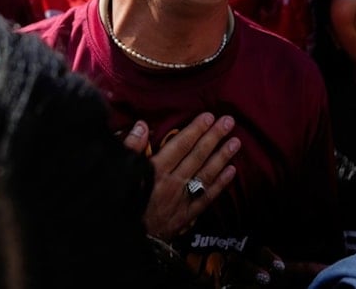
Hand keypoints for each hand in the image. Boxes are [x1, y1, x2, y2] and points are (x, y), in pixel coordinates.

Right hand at [123, 113, 240, 240]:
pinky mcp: (186, 215)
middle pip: (197, 156)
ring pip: (205, 174)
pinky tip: (232, 171)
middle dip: (214, 137)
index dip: (195, 130)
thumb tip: (141, 124)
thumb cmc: (120, 202)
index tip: (209, 116)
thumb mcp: (119, 172)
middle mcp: (172, 183)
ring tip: (236, 142)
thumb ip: (130, 147)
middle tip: (229, 121)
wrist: (124, 239)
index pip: (180, 145)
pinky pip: (206, 197)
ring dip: (222, 157)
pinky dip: (220, 184)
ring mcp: (182, 200)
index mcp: (155, 171)